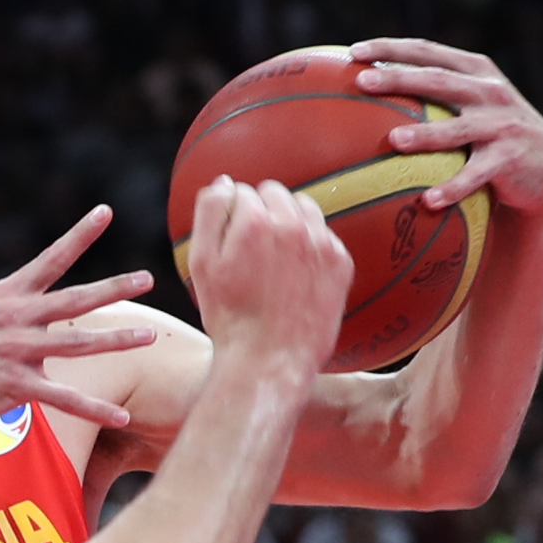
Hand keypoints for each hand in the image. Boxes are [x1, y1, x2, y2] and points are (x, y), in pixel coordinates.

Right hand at [0, 205, 155, 428]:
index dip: (79, 235)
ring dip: (117, 340)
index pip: (50, 259)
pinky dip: (95, 408)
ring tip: (150, 336)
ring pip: (77, 344)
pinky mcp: (16, 387)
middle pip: (74, 300)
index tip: (106, 211)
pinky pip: (63, 398)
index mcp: (7, 296)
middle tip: (147, 278)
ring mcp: (16, 352)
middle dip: (113, 288)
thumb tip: (38, 301)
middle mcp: (14, 319)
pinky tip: (122, 415)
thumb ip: (11, 306)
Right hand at [188, 178, 351, 373]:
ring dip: (287, 220)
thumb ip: (209, 214)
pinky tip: (295, 272)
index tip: (229, 242)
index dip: (230, 216)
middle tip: (249, 249)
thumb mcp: (201, 264)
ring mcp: (322, 244)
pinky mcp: (340, 263)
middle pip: (274, 192)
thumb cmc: (230, 317)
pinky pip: (324, 234)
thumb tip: (224, 183)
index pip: (240, 192)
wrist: (269, 360)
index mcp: (256, 222)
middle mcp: (293, 226)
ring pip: (303, 207)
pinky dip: (309, 244)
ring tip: (274, 256)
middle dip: (259, 211)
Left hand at [348, 37, 542, 218]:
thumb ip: (431, 93)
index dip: (392, 47)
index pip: (428, 51)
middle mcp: (490, 92)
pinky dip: (453, 188)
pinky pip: (476, 175)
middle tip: (362, 82)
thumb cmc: (489, 137)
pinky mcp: (511, 158)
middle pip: (438, 81)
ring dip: (426, 135)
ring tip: (394, 141)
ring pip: (458, 129)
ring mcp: (503, 124)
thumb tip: (364, 93)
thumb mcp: (468, 106)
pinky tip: (428, 201)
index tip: (354, 51)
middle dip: (399, 78)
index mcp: (475, 72)